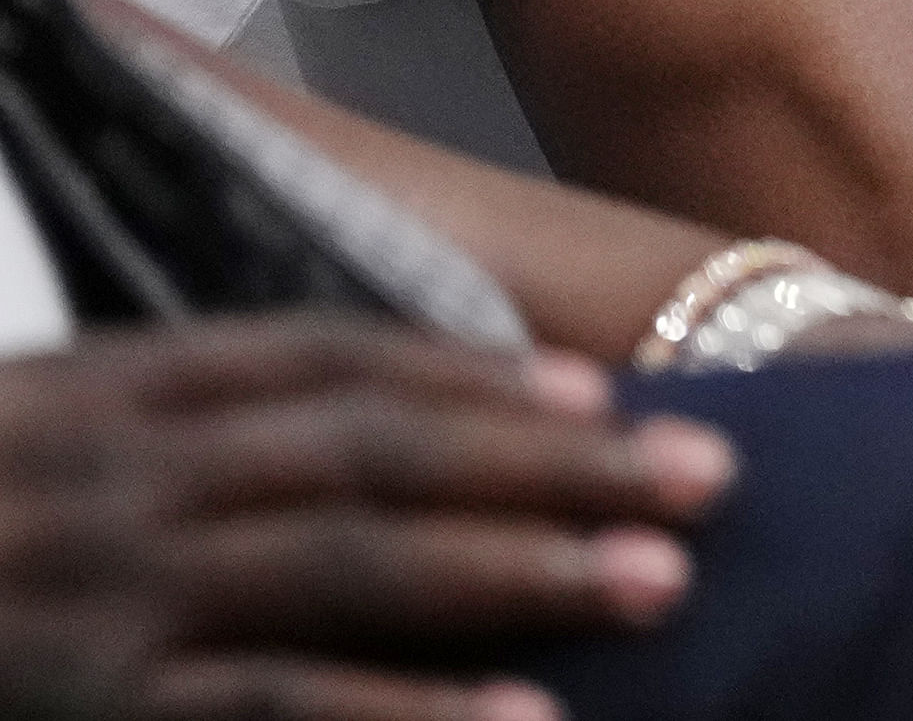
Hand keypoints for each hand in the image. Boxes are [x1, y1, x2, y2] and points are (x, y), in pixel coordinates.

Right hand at [0, 314, 737, 720]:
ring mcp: (108, 597)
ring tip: (662, 586)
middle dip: (553, 469)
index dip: (477, 378)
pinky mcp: (93, 711)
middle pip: (378, 454)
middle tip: (708, 480)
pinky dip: (411, 718)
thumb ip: (169, 428)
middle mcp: (123, 476)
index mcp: (109, 395)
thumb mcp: (34, 441)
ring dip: (520, 574)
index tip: (604, 399)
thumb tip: (351, 436)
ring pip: (350, 569)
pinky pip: (275, 713)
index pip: (328, 364)